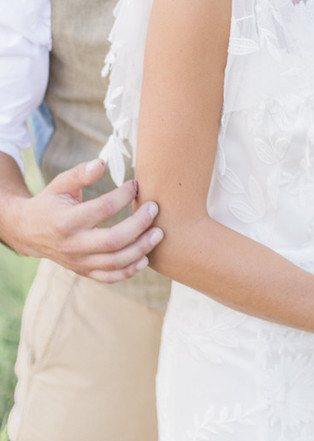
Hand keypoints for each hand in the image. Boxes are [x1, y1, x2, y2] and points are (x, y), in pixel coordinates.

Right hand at [9, 158, 163, 281]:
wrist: (28, 232)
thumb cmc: (50, 202)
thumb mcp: (60, 184)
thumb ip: (80, 173)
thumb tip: (102, 163)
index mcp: (66, 221)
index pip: (102, 209)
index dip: (123, 196)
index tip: (135, 185)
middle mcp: (72, 246)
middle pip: (113, 241)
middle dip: (139, 225)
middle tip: (154, 209)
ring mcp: (78, 262)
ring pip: (115, 262)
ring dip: (141, 249)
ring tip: (159, 233)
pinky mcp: (84, 271)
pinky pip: (109, 277)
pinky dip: (129, 271)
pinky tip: (145, 258)